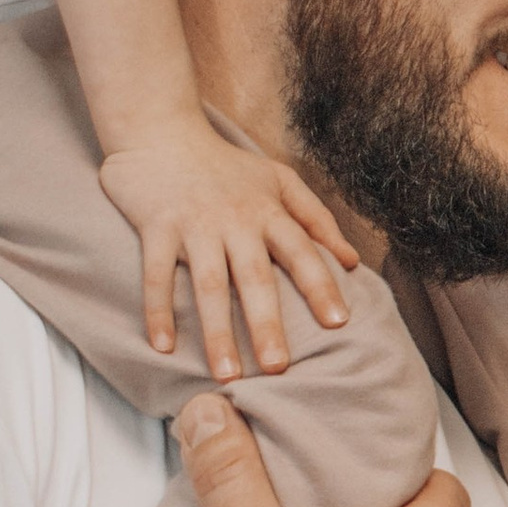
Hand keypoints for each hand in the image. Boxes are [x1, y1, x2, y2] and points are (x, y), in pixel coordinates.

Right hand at [98, 111, 359, 377]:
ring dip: (216, 331)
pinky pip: (155, 275)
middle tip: (279, 368)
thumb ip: (316, 219)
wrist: (162, 132)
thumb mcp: (279, 180)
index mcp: (268, 212)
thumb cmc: (226, 165)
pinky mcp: (156, 228)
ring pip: (208, 285)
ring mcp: (194, 226)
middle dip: (267, 324)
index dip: (320, 286)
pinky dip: (158, 311)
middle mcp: (234, 221)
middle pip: (254, 279)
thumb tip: (352, 261)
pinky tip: (163, 347)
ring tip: (227, 374)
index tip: (339, 324)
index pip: (301, 252)